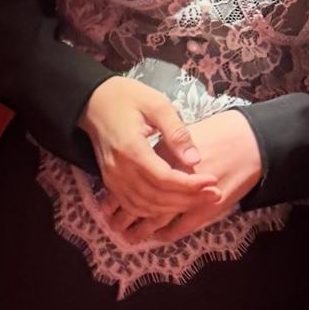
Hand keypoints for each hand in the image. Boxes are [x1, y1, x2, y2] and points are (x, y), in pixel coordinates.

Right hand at [102, 110, 263, 243]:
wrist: (93, 102)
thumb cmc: (127, 98)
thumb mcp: (156, 104)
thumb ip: (176, 132)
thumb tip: (195, 159)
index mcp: (131, 149)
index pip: (164, 179)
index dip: (190, 185)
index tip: (213, 181)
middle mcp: (120, 170)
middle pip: (157, 197)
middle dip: (189, 200)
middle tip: (215, 196)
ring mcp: (113, 179)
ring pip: (146, 207)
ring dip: (174, 208)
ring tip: (200, 201)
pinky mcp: (111, 183)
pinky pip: (134, 206)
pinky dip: (155, 211)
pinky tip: (174, 206)